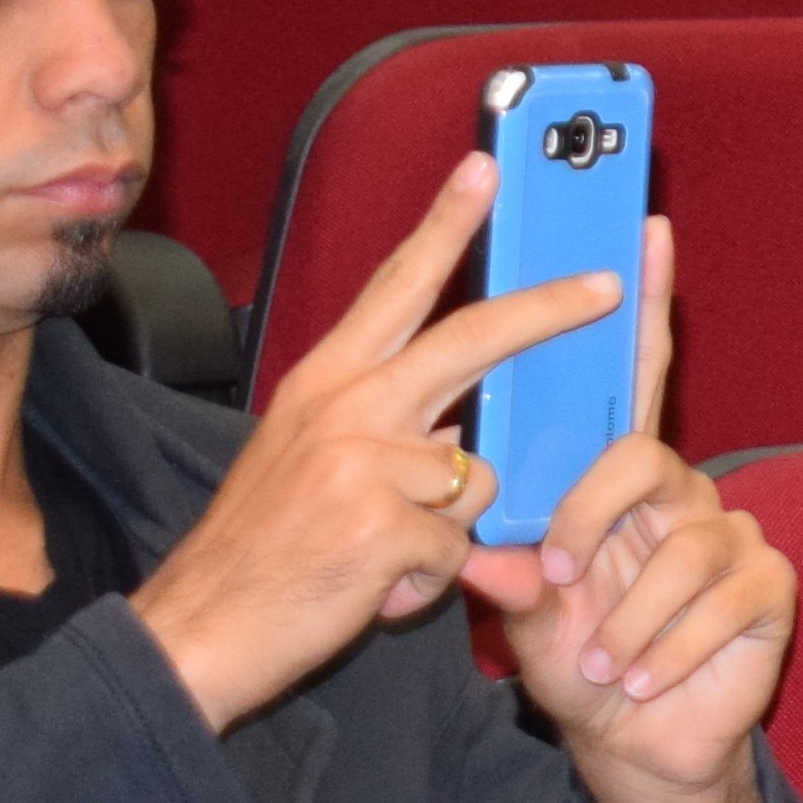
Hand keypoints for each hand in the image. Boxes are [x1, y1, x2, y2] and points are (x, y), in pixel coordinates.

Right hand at [135, 157, 617, 733]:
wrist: (196, 633)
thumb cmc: (263, 552)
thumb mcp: (308, 459)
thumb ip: (381, 424)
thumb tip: (464, 419)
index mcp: (324, 382)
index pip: (397, 285)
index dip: (445, 224)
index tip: (485, 169)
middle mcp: (343, 405)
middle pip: (472, 338)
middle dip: (549, 308)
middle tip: (607, 286)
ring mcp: (361, 462)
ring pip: (478, 475)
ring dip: (449, 530)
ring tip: (381, 555)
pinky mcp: (381, 526)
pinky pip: (458, 547)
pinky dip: (428, 581)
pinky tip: (373, 589)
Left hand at [459, 225, 784, 782]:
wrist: (635, 745)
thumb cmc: (579, 661)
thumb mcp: (527, 616)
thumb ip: (509, 576)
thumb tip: (488, 552)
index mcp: (618, 480)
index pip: (631, 376)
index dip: (645, 301)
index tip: (644, 228)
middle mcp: (679, 491)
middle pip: (641, 459)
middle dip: (591, 517)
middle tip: (555, 572)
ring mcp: (730, 534)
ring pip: (676, 546)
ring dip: (624, 618)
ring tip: (600, 664)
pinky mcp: (768, 583)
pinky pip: (717, 597)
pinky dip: (665, 649)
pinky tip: (639, 680)